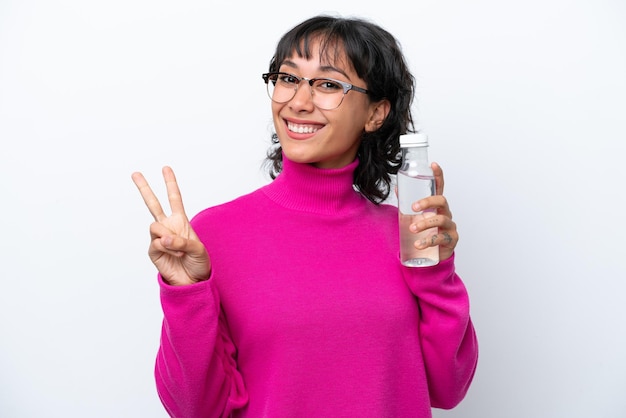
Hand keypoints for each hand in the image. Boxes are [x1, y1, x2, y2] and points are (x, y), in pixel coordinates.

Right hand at [131, 166, 210, 285]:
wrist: (192, 282)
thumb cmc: (199, 263)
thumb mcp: (198, 249)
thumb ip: (182, 240)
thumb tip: (163, 237)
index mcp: (180, 221)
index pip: (174, 199)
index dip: (170, 184)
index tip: (165, 168)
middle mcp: (168, 227)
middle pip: (153, 204)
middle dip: (144, 188)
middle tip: (135, 173)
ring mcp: (159, 238)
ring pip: (155, 225)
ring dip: (168, 237)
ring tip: (179, 249)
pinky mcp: (153, 250)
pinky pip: (157, 242)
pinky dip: (167, 248)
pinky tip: (174, 255)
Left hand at [409, 162, 458, 260]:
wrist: (431, 256)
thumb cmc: (424, 232)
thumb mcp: (414, 217)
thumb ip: (407, 203)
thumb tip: (397, 187)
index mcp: (436, 206)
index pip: (439, 187)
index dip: (438, 175)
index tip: (433, 165)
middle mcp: (446, 213)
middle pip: (442, 201)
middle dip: (427, 202)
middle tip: (413, 207)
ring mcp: (450, 226)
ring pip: (440, 219)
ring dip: (424, 223)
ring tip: (411, 229)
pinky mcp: (451, 240)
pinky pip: (440, 238)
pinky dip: (428, 241)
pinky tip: (418, 244)